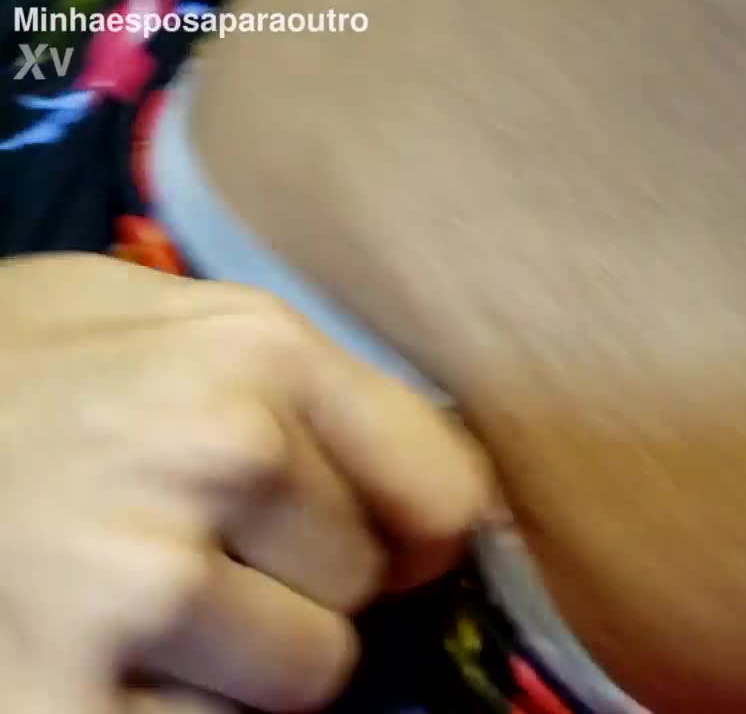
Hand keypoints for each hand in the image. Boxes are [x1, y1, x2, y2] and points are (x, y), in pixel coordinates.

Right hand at [0, 254, 491, 712]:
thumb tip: (454, 496)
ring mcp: (134, 584)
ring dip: (240, 656)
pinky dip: (164, 708)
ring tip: (134, 597)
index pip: (447, 495)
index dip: (415, 529)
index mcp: (251, 352)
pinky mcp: (64, 704)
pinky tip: (93, 650)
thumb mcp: (149, 318)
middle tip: (191, 543)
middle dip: (302, 580)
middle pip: (366, 584)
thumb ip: (314, 390)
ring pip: (308, 675)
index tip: (372, 534)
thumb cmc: (5, 371)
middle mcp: (212, 454)